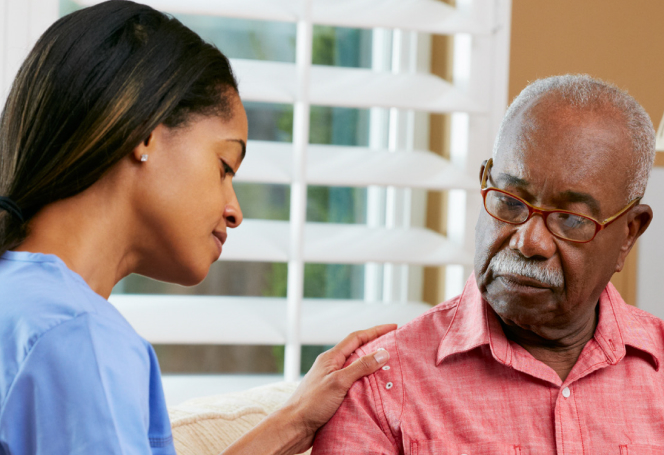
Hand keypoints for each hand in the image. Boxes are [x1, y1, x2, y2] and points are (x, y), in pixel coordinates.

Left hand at [281, 324, 396, 452]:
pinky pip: (354, 383)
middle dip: (376, 346)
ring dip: (373, 365)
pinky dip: (367, 382)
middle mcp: (332, 366)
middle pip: (358, 351)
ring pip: (357, 368)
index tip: (393, 327)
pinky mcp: (334, 395)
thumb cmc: (312, 403)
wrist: (294, 426)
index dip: (376, 331)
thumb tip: (383, 353)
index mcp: (331, 357)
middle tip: (395, 346)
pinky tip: (376, 388)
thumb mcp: (339, 382)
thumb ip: (360, 367)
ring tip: (391, 366)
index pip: (357, 338)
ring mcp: (333, 380)